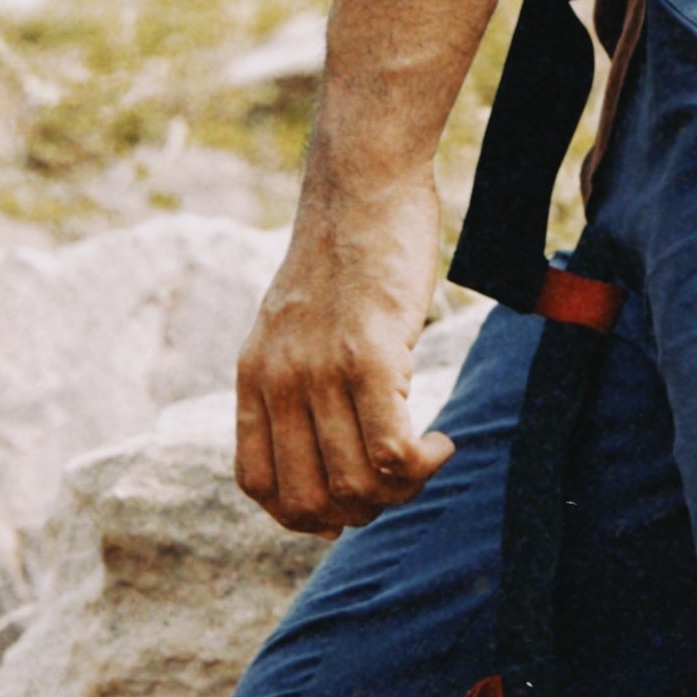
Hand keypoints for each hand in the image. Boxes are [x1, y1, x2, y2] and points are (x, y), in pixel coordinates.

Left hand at [237, 160, 454, 534]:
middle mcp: (278, 381)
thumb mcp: (301, 321)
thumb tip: (337, 440)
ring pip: (356, 485)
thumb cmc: (349, 250)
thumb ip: (303, 377)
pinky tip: (442, 441)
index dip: (305, 514)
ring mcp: (320, 372)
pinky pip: (391, 453)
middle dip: (361, 511)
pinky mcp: (368, 357)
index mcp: (253, 375)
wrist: (363, 182)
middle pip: (309, 501)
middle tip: (399, 479)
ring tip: (427, 456)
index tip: (351, 500)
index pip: (258, 484)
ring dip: (402, 490)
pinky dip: (423, 465)